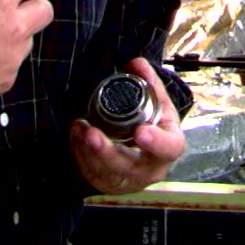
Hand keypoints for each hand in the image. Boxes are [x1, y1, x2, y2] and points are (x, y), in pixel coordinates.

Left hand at [70, 57, 185, 195]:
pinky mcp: (108, 183)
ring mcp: (128, 179)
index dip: (156, 142)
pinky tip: (76, 134)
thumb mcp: (158, 105)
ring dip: (88, 151)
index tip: (140, 132)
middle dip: (108, 152)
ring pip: (106, 172)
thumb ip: (149, 83)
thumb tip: (136, 62)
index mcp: (169, 147)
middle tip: (92, 133)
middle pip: (130, 166)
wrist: (146, 154)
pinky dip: (80, 153)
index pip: (169, 148)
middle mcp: (150, 168)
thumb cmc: (154, 126)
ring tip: (79, 128)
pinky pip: (91, 172)